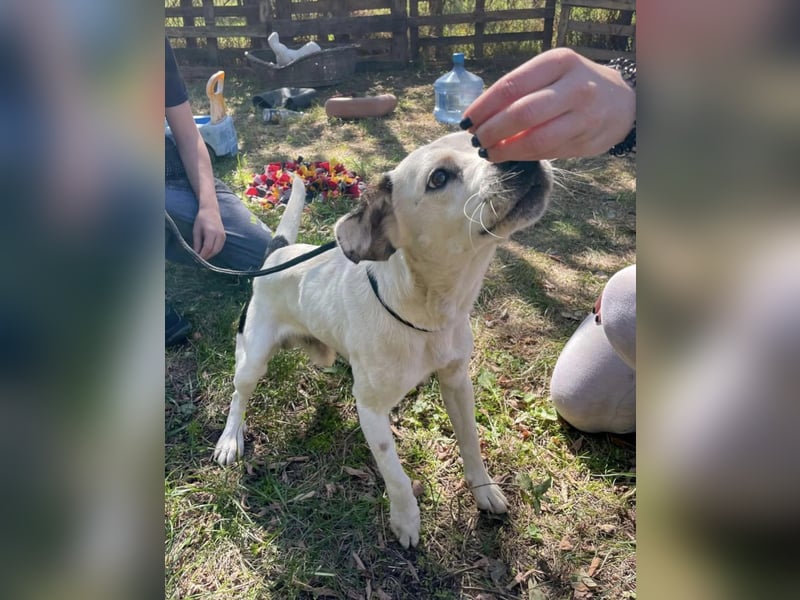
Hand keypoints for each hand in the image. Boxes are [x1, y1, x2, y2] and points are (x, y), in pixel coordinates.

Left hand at [192, 205, 225, 259]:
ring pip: (217, 250)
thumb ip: (197, 243)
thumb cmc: (201, 219)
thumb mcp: (196, 230)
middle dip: (206, 257)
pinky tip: (208, 252)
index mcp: (211, 232)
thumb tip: (195, 254)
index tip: (196, 259)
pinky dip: (214, 251)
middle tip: (199, 261)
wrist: (211, 210)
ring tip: (203, 257)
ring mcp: (223, 236)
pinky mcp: (224, 237)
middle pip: (213, 250)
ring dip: (211, 255)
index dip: (202, 255)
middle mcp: (219, 234)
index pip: (207, 248)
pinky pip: (220, 247)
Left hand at [462, 48, 634, 161]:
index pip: (511, 86)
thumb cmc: (573, 85)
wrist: (623, 102)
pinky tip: (508, 154)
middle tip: (476, 139)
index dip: (483, 107)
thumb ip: (520, 89)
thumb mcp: (551, 73)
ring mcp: (583, 117)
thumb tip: (478, 115)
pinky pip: (546, 153)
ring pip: (535, 140)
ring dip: (504, 149)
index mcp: (559, 62)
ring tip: (487, 151)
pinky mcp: (586, 142)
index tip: (466, 119)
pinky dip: (521, 156)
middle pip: (521, 114)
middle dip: (491, 130)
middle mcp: (575, 87)